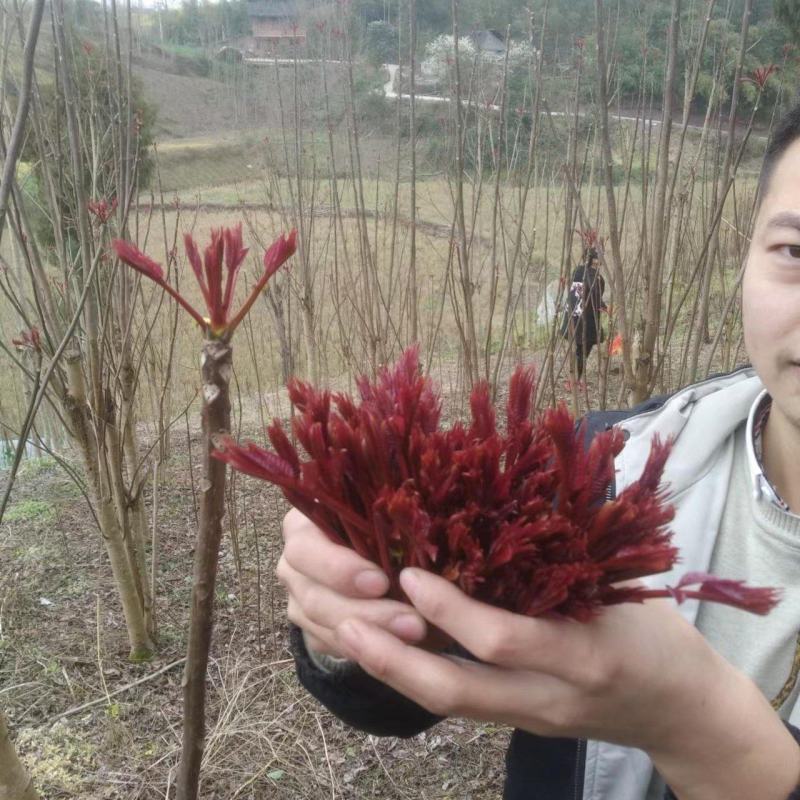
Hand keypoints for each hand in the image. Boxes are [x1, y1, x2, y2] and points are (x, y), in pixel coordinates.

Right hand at [276, 509, 429, 658]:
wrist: (375, 556)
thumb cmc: (382, 526)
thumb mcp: (385, 520)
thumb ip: (392, 524)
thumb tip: (419, 535)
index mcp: (303, 525)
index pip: (305, 548)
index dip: (338, 568)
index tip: (381, 582)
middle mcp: (294, 564)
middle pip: (314, 596)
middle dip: (366, 612)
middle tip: (412, 621)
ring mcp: (298, 600)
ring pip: (325, 628)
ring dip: (373, 635)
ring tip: (416, 633)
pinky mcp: (311, 630)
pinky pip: (334, 648)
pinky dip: (368, 651)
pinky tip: (401, 647)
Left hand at [332, 568, 799, 798]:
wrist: (684, 712)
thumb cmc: (658, 637)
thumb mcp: (620, 591)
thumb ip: (563, 561)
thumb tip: (502, 507)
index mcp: (582, 655)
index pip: (502, 639)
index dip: (450, 609)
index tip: (409, 572)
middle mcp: (548, 697)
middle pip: (457, 693)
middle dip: (395, 662)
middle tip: (347, 623)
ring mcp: (530, 717)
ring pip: (449, 706)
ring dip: (393, 674)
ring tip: (348, 636)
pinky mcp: (521, 721)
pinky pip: (461, 703)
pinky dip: (419, 677)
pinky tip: (388, 648)